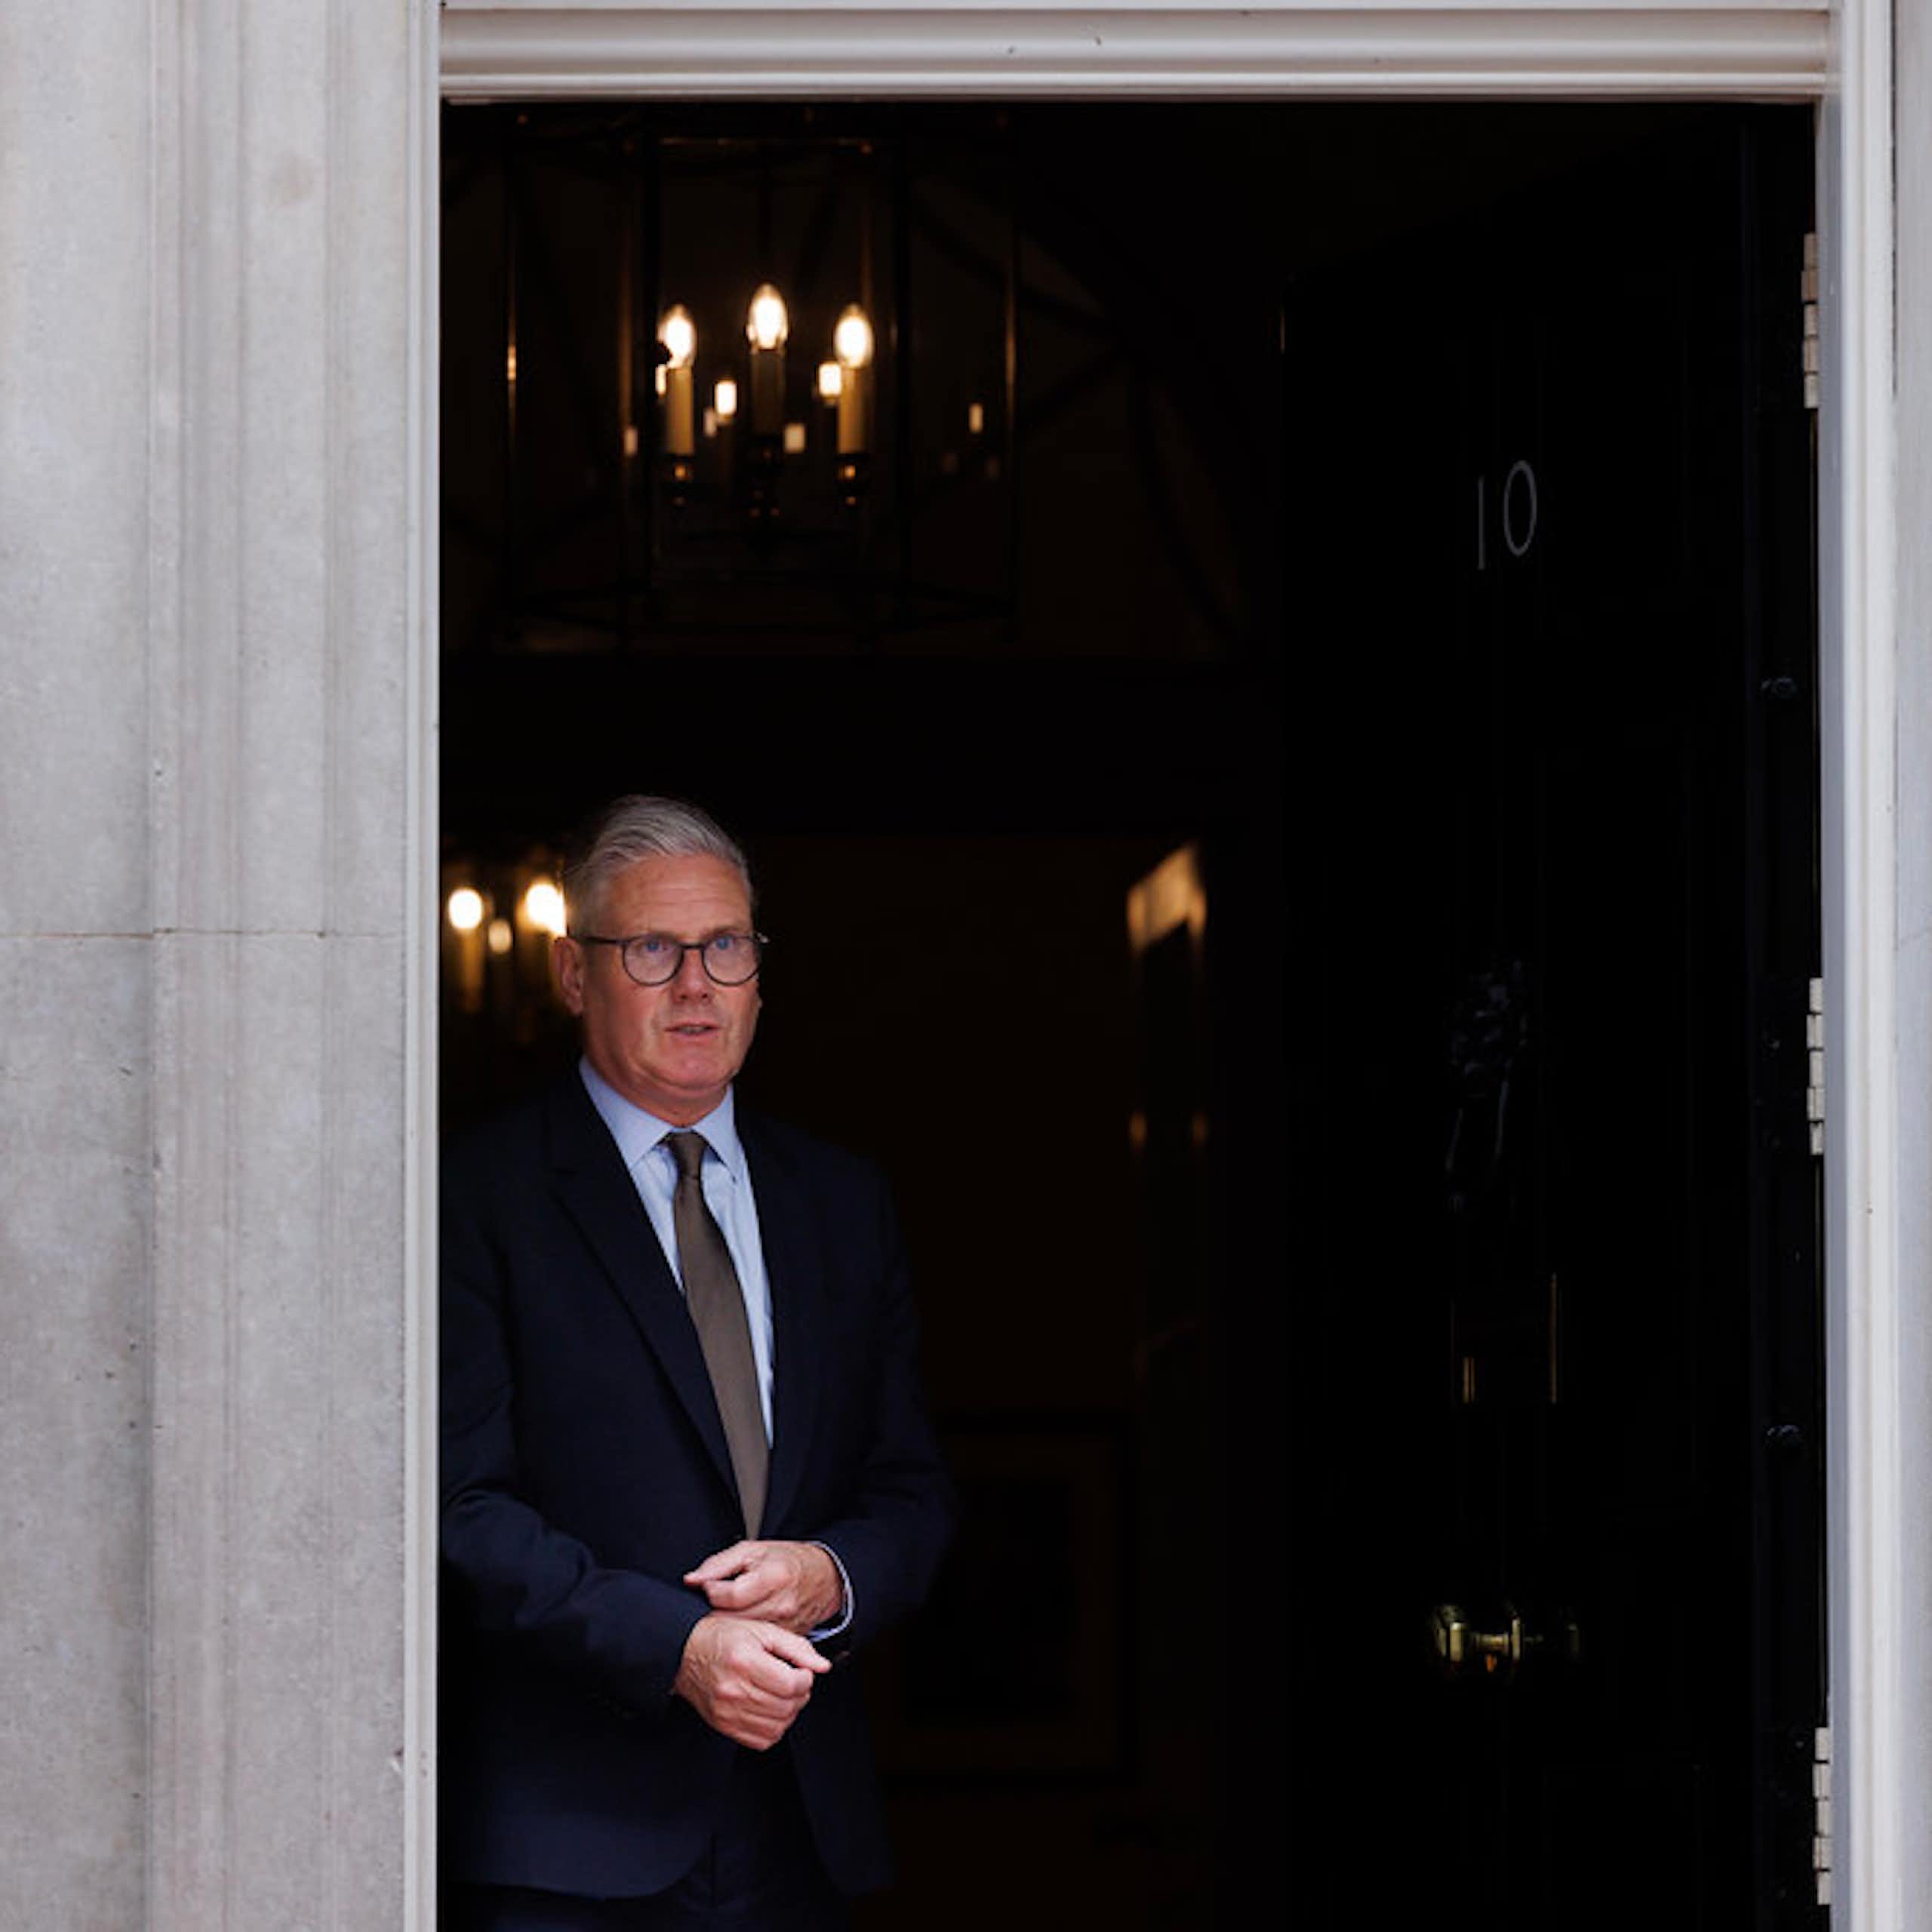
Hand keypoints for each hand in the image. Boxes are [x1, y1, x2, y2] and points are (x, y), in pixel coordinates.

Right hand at [672, 1614, 829, 1749]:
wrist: (685, 1652)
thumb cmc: (724, 1637)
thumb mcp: (762, 1630)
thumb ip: (796, 1647)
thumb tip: (822, 1667)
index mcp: (745, 1662)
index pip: (791, 1684)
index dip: (805, 1679)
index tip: (802, 1672)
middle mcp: (734, 1690)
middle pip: (786, 1707)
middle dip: (800, 1696)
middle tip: (795, 1682)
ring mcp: (727, 1712)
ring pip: (777, 1727)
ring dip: (789, 1713)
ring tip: (783, 1695)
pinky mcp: (723, 1725)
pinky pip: (761, 1741)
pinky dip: (773, 1729)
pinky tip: (770, 1710)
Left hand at [684, 1540, 843, 1634]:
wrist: (825, 1577)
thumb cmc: (786, 1560)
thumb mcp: (751, 1550)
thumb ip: (719, 1564)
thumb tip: (691, 1580)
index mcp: (773, 1577)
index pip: (729, 1596)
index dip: (712, 1591)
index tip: (710, 1587)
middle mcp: (782, 1604)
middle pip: (734, 1620)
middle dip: (716, 1614)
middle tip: (713, 1606)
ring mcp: (787, 1625)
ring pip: (744, 1635)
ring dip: (729, 1628)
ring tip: (726, 1616)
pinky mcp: (788, 1640)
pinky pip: (759, 1645)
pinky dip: (746, 1637)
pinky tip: (742, 1627)